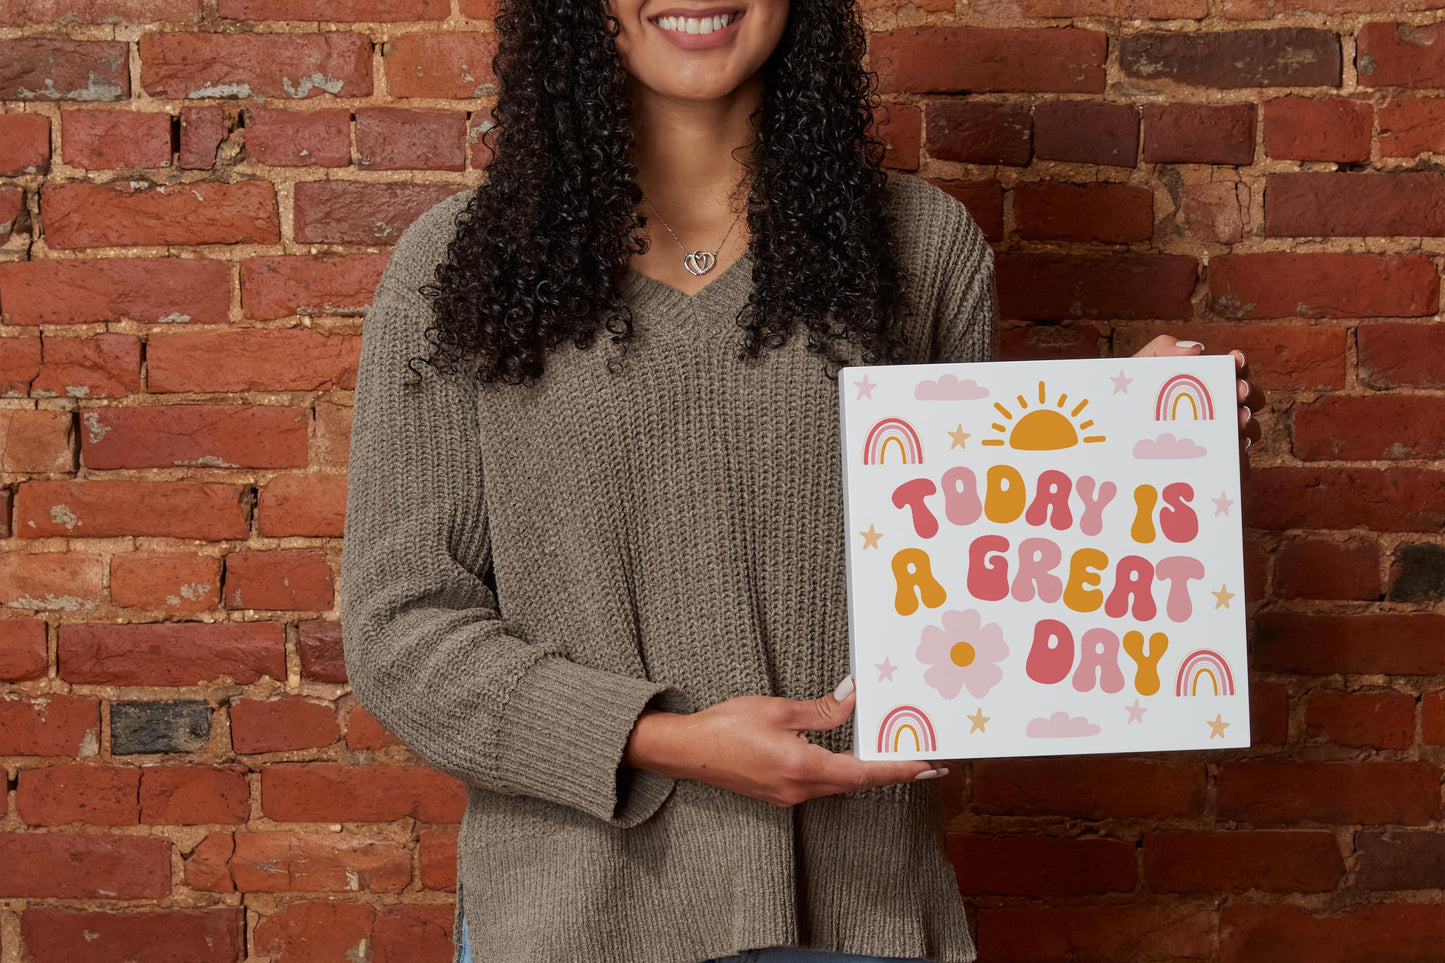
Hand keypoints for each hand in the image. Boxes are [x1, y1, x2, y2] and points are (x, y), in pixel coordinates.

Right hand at [624, 676, 948, 806]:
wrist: (687, 752)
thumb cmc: (726, 727)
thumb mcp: (778, 710)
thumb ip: (821, 710)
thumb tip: (853, 699)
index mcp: (802, 767)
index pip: (864, 772)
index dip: (899, 769)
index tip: (930, 766)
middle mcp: (800, 789)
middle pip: (857, 781)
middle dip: (891, 769)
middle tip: (925, 758)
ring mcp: (790, 795)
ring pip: (840, 783)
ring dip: (867, 770)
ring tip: (894, 753)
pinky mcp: (780, 792)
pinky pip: (821, 782)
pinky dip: (842, 770)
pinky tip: (851, 757)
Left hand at [1131, 336, 1263, 477]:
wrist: (1111, 431)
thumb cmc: (1131, 396)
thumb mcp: (1141, 367)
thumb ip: (1164, 349)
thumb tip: (1195, 350)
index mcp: (1208, 383)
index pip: (1234, 370)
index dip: (1240, 364)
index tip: (1234, 361)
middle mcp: (1220, 409)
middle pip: (1251, 401)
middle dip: (1250, 394)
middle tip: (1238, 393)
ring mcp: (1218, 438)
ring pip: (1248, 433)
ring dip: (1249, 425)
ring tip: (1238, 423)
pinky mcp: (1213, 466)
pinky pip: (1236, 466)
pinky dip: (1240, 460)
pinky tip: (1232, 452)